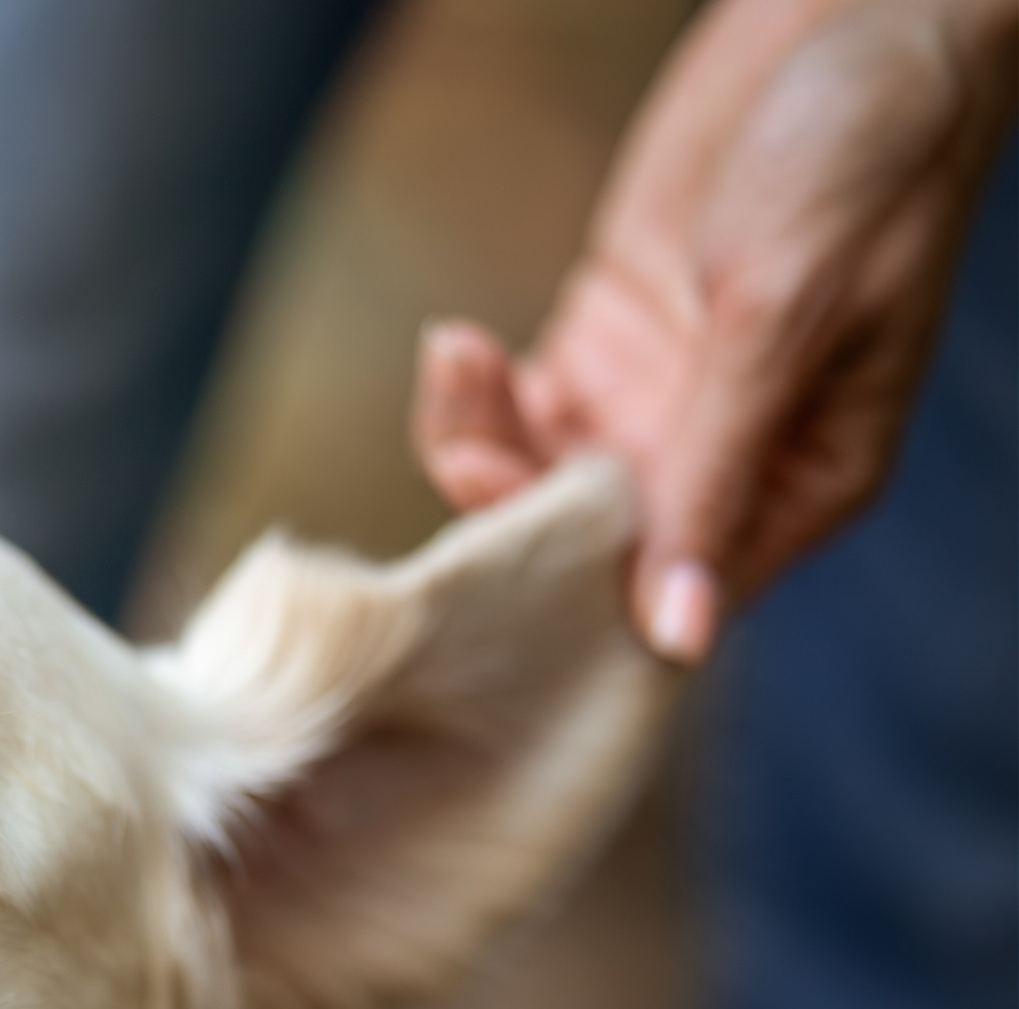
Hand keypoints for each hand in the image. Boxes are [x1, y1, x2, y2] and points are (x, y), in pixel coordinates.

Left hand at [412, 0, 1018, 662]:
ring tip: (459, 363)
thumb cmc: (863, 154)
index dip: (584, 597)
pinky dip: (475, 396)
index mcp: (804, 483)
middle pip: (589, 548)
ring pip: (538, 482)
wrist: (859, 11)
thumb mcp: (781, 314)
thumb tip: (678, 634)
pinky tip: (457, 344)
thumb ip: (715, 472)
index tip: (510, 558)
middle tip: (473, 449)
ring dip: (479, 447)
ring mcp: (661, 403)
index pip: (677, 596)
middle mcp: (727, 462)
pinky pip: (518, 411)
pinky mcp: (610, 341)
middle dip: (514, 515)